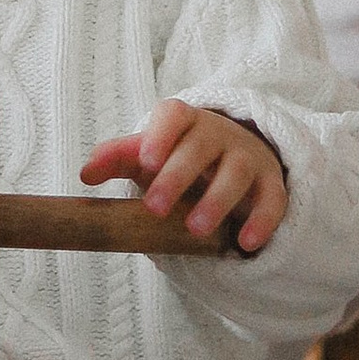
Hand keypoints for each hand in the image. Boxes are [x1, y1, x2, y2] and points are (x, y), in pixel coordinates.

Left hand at [81, 100, 285, 252]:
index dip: (160, 135)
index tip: (145, 161)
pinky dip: (262, 220)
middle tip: (155, 208)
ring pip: (236, 172)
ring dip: (217, 200)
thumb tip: (86, 173)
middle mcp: (218, 135)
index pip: (173, 115)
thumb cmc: (181, 154)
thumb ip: (118, 158)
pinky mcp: (269, 183)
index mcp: (185, 122)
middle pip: (200, 147)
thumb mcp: (150, 153)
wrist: (234, 154)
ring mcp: (247, 157)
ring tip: (195, 230)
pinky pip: (272, 198)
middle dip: (177, 176)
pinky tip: (246, 243)